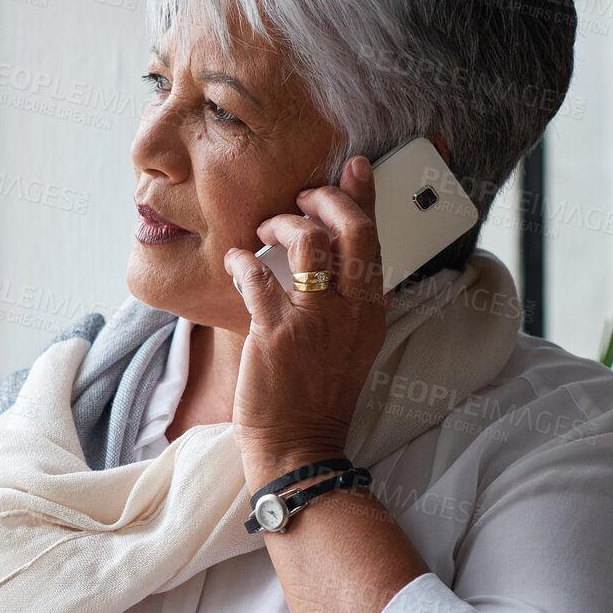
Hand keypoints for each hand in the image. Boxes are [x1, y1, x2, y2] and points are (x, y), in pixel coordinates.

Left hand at [220, 155, 390, 485]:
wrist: (298, 445)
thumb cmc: (317, 395)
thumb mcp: (353, 345)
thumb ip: (353, 302)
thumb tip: (344, 261)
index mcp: (373, 310)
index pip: (376, 238)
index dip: (365, 195)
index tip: (354, 167)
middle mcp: (351, 311)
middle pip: (351, 229)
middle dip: (325, 197)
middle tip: (302, 196)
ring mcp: (315, 321)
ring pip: (308, 242)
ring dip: (283, 222)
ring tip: (265, 227)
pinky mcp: (276, 333)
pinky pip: (257, 275)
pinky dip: (242, 260)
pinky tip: (235, 261)